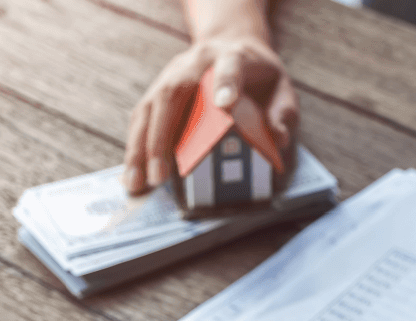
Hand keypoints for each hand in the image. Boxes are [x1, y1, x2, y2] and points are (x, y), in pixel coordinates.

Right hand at [123, 32, 298, 193]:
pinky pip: (142, 116)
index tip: (225, 105)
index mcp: (232, 56)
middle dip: (163, 137)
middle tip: (160, 176)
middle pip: (174, 93)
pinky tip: (132, 171)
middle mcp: (196, 62)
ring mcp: (173, 73)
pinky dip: (135, 145)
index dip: (226, 83)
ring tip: (136, 182)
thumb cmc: (258, 75)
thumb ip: (283, 113)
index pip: (230, 66)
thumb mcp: (281, 89)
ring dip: (140, 146)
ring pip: (150, 106)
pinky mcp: (159, 87)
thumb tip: (278, 139)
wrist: (231, 43)